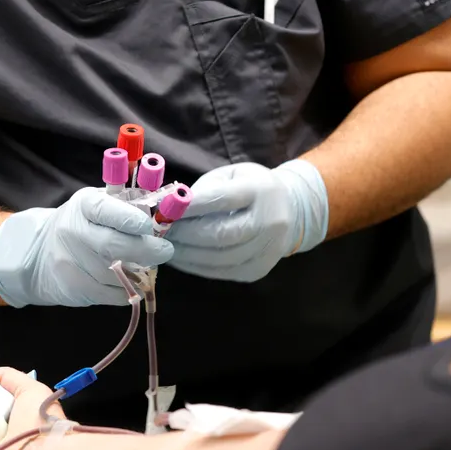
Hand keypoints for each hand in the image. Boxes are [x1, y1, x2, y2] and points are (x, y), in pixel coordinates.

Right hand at [0, 187, 175, 306]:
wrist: (39, 252)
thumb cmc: (82, 225)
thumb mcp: (98, 205)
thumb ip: (126, 207)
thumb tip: (162, 215)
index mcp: (83, 205)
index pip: (107, 210)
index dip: (132, 220)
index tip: (150, 227)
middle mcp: (72, 231)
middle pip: (114, 245)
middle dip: (147, 250)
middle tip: (164, 251)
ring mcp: (69, 261)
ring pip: (115, 273)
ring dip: (140, 273)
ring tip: (147, 268)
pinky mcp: (73, 286)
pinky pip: (111, 293)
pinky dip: (128, 290)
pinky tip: (132, 283)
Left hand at [166, 160, 327, 281]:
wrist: (291, 212)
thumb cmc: (252, 189)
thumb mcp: (232, 177)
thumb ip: (205, 190)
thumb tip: (169, 209)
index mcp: (261, 191)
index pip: (220, 200)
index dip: (189, 208)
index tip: (162, 210)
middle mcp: (269, 221)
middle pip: (220, 233)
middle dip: (184, 234)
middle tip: (159, 233)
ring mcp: (266, 249)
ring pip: (219, 258)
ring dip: (186, 254)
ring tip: (165, 247)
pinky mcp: (258, 269)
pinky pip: (221, 271)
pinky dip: (196, 267)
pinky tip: (181, 259)